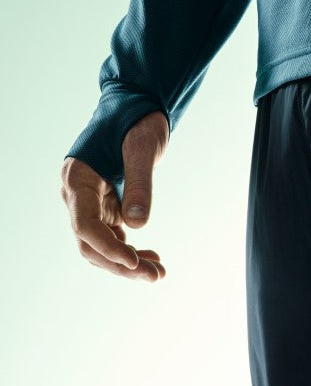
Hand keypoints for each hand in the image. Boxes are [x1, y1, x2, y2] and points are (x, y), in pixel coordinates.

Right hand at [60, 110, 169, 279]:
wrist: (138, 109)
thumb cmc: (137, 122)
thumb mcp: (142, 149)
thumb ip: (140, 184)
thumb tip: (138, 224)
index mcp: (77, 179)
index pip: (85, 225)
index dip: (108, 248)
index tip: (134, 262)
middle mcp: (77, 195)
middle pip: (91, 244)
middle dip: (122, 264)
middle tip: (155, 275)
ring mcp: (89, 204)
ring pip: (101, 247)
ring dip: (128, 264)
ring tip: (159, 273)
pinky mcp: (104, 208)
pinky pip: (113, 239)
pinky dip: (132, 253)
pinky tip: (154, 259)